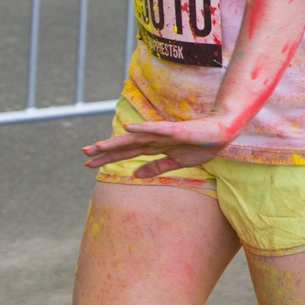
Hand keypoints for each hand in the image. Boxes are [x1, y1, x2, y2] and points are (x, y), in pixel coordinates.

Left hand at [82, 116, 236, 177]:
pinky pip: (156, 129)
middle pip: (125, 145)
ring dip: (117, 141)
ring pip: (136, 138)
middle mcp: (155, 139)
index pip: (126, 153)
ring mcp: (164, 133)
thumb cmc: (202, 146)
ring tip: (99, 145)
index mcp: (155, 148)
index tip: (87, 164)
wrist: (222, 133)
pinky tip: (128, 129)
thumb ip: (156, 168)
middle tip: (82, 153)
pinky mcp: (176, 130)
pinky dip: (142, 129)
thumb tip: (134, 175)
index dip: (107, 158)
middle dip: (104, 149)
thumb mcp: (176, 162)